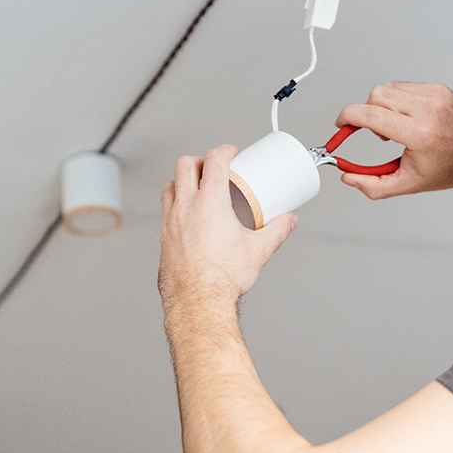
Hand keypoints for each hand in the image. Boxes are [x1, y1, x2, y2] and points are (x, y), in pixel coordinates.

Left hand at [158, 145, 296, 313]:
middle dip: (201, 160)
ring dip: (183, 179)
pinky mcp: (164, 236)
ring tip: (198, 187)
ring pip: (170, 185)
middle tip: (214, 167)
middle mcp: (186, 207)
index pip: (215, 161)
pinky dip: (176, 202)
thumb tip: (289, 220)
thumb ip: (276, 230)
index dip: (225, 151)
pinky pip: (166, 208)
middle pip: (186, 165)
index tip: (232, 153)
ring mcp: (170, 221)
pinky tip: (188, 214)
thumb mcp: (258, 250)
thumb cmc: (222, 277)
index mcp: (210, 203)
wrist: (198, 301)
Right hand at [334, 83, 452, 198]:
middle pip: (376, 96)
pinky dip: (398, 101)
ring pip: (388, 88)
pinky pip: (405, 86)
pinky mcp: (439, 88)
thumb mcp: (408, 184)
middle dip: (366, 113)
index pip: (371, 115)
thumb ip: (373, 185)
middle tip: (378, 133)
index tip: (342, 124)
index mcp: (421, 134)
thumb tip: (348, 177)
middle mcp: (429, 110)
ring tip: (396, 126)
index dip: (348, 117)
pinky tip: (408, 117)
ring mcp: (436, 95)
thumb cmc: (449, 169)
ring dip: (382, 106)